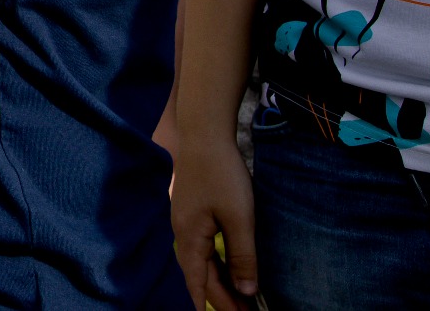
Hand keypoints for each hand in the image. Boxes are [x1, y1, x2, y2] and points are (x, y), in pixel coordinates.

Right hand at [171, 131, 258, 310]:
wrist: (205, 134)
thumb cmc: (221, 175)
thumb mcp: (239, 218)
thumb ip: (242, 256)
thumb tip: (246, 292)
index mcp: (189, 238)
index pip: (198, 283)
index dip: (213, 304)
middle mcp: (183, 233)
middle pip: (200, 274)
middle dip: (221, 297)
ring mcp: (186, 221)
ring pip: (202, 261)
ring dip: (220, 280)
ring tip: (241, 297)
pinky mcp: (193, 211)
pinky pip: (204, 247)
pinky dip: (218, 262)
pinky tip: (230, 266)